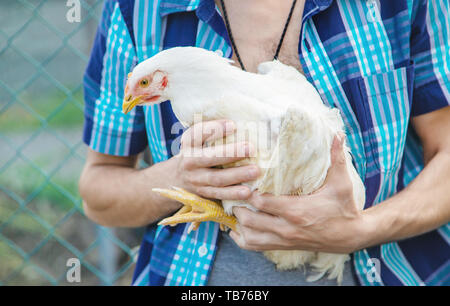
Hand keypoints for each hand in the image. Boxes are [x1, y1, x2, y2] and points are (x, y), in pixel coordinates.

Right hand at [173, 120, 259, 200]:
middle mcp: (190, 161)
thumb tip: (242, 121)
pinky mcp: (203, 193)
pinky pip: (219, 194)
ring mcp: (196, 179)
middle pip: (209, 157)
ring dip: (237, 175)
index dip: (215, 129)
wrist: (177, 178)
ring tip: (255, 171)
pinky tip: (247, 192)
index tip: (233, 125)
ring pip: (217, 178)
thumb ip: (213, 130)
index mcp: (189, 143)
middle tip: (251, 148)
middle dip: (231, 153)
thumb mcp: (197, 139)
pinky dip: (233, 193)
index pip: (198, 133)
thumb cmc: (196, 151)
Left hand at [230, 135, 364, 253]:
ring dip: (238, 222)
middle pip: (250, 220)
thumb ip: (337, 158)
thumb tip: (338, 134)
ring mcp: (283, 240)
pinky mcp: (283, 246)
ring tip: (235, 207)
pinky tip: (239, 226)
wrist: (350, 237)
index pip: (262, 202)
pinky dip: (242, 237)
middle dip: (238, 206)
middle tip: (235, 192)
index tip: (244, 179)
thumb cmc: (344, 208)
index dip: (249, 192)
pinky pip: (254, 246)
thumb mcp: (342, 183)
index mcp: (297, 211)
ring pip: (249, 236)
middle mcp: (286, 228)